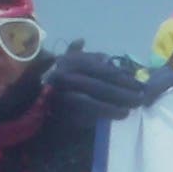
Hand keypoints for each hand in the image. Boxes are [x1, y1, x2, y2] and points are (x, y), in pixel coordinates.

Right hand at [48, 41, 172, 123]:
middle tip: (140, 99)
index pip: (102, 69)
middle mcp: (64, 76)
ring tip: (129, 111)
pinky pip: (82, 115)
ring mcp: (60, 95)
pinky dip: (100, 116)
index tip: (139, 84)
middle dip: (121, 93)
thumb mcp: (69, 60)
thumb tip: (103, 55)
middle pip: (98, 86)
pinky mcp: (58, 111)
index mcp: (70, 62)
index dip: (122, 78)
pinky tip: (116, 116)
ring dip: (112, 107)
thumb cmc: (58, 78)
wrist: (32, 97)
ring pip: (90, 101)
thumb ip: (87, 56)